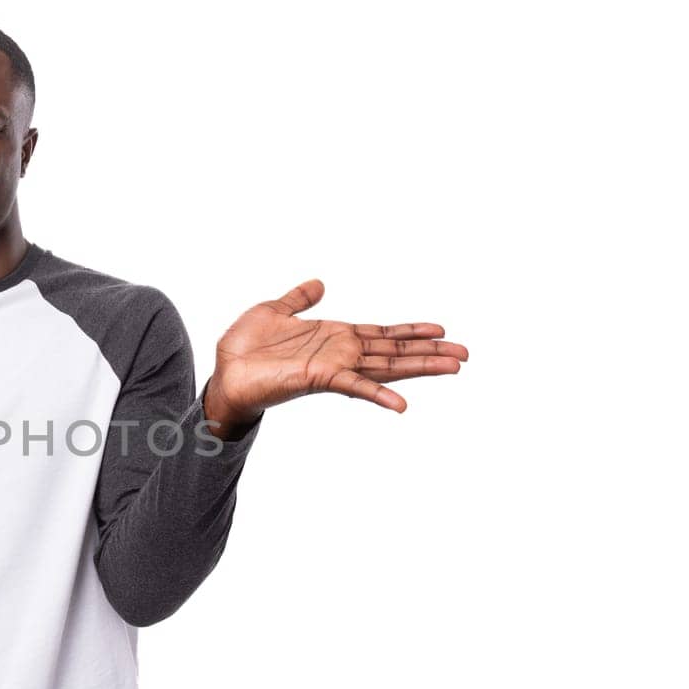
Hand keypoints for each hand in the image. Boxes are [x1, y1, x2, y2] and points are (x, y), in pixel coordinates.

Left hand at [203, 279, 468, 431]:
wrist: (223, 373)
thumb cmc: (245, 348)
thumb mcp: (274, 310)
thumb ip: (299, 298)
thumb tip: (318, 283)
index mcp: (334, 337)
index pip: (381, 334)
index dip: (410, 331)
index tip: (441, 330)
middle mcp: (340, 353)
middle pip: (394, 352)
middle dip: (429, 353)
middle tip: (465, 354)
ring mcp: (334, 367)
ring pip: (386, 367)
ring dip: (419, 368)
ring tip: (453, 367)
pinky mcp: (320, 378)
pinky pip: (355, 386)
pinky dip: (378, 395)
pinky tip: (402, 404)